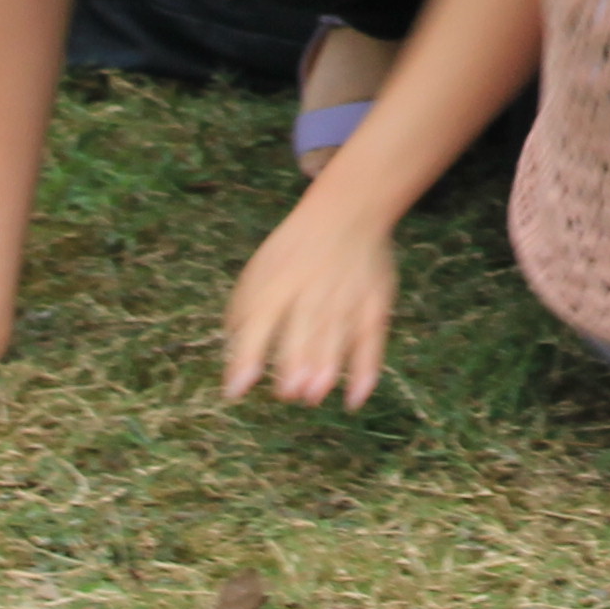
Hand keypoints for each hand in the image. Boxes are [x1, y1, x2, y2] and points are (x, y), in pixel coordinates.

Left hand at [219, 206, 399, 409]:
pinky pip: (372, 337)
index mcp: (277, 281)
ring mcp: (347, 294)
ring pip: (337, 332)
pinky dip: (367, 368)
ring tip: (316, 394)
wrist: (348, 212)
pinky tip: (357, 396)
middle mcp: (312, 287)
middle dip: (295, 359)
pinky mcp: (375, 301)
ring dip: (327, 364)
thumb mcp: (259, 272)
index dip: (247, 354)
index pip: (259, 319)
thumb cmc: (293, 254)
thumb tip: (234, 369)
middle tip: (289, 393)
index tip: (237, 388)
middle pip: (303, 326)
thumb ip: (244, 318)